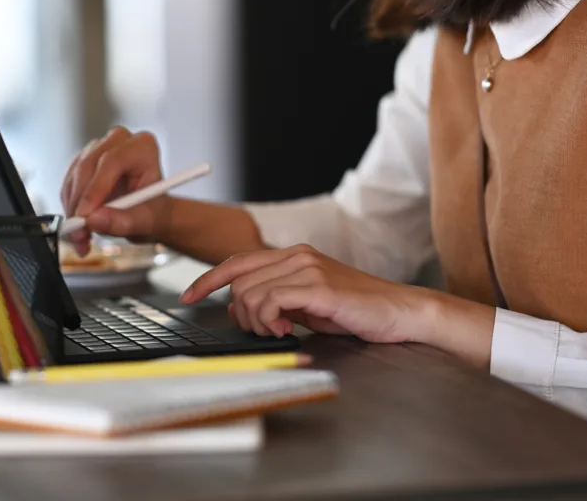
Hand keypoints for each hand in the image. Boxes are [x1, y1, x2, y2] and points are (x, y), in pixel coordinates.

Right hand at [60, 127, 171, 254]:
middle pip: (88, 167)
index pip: (112, 161)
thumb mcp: (145, 222)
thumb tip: (93, 219)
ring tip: (81, 238)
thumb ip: (123, 222)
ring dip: (72, 210)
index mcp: (143, 147)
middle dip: (79, 204)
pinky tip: (79, 229)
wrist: (148, 214)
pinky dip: (69, 209)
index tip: (86, 216)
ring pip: (74, 177)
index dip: (96, 188)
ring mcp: (98, 149)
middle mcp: (119, 142)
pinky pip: (68, 185)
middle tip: (78, 233)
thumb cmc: (153, 212)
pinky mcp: (82, 162)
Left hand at [180, 244, 497, 366]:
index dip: (207, 280)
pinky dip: (271, 320)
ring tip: (281, 331)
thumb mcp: (307, 305)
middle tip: (266, 331)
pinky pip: (271, 301)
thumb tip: (244, 308)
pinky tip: (289, 329)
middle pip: (239, 282)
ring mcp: (307, 268)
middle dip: (241, 314)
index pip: (236, 262)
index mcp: (293, 256)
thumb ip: (277, 300)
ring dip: (257, 321)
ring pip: (250, 292)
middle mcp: (297, 255)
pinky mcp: (318, 286)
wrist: (399, 313)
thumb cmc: (356, 312)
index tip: (188, 296)